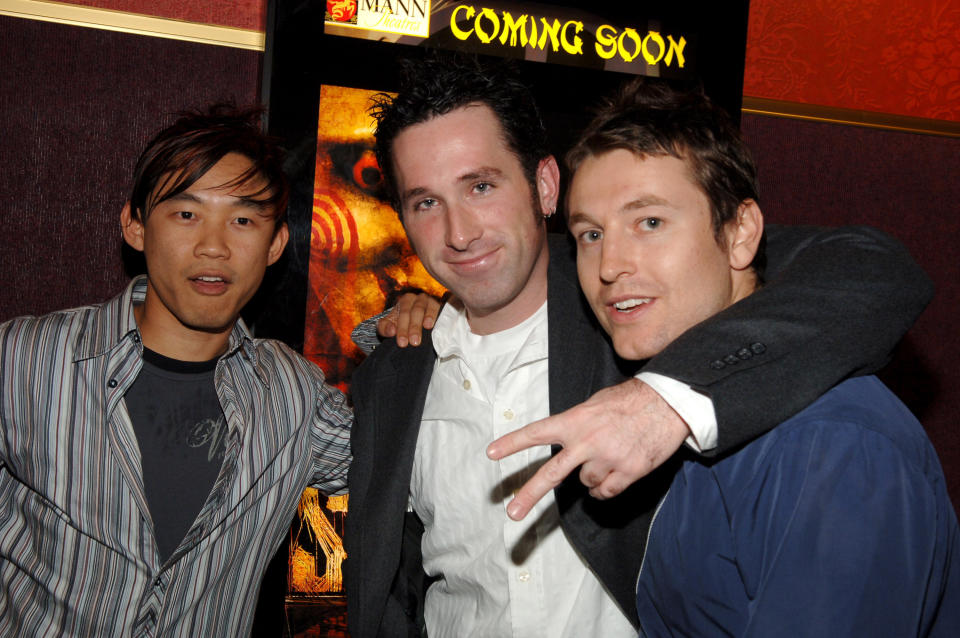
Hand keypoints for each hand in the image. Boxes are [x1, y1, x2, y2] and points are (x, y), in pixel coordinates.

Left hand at [377, 292, 442, 346]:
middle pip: (415, 311)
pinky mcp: (440, 306)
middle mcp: (418, 299)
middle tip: (414, 342)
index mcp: (405, 301)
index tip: (402, 343)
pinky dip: (435, 315)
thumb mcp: (390, 325)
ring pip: (427, 308)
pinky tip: (433, 324)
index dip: (402, 328)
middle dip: (414, 327)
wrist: (418, 324)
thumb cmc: (403, 324)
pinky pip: (438, 309)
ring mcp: (430, 301)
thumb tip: (391, 331)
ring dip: (426, 319)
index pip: (403, 313)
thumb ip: (384, 328)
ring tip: (426, 329)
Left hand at [486, 378, 689, 519]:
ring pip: (586, 483)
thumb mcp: (595, 404)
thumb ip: (576, 425)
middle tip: (512, 513)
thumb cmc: (629, 401)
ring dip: (592, 476)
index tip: (491, 453)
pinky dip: (607, 488)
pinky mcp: (628, 472)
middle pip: (552, 474)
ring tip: (609, 455)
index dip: (512, 444)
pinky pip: (606, 492)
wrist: (667, 403)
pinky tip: (617, 472)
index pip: (537, 433)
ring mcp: (607, 459)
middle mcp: (587, 442)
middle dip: (529, 495)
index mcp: (575, 421)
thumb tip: (567, 443)